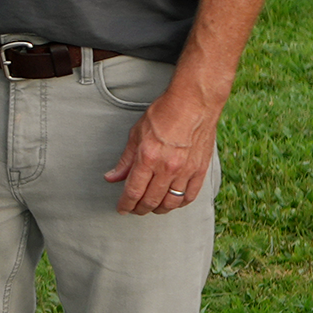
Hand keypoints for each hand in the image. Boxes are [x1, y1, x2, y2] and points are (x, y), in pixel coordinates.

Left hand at [106, 82, 219, 215]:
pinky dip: (179, 203)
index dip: (125, 204)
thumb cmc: (164, 114)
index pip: (133, 191)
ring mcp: (186, 171)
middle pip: (151, 200)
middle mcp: (167, 168)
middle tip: (134, 209)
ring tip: (152, 207)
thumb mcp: (136, 134)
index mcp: (148, 158)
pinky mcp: (200, 170)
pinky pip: (189, 196)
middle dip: (139, 209)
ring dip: (158, 209)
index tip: (121, 208)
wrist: (194, 103)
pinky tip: (172, 201)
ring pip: (170, 203)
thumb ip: (125, 160)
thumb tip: (112, 177)